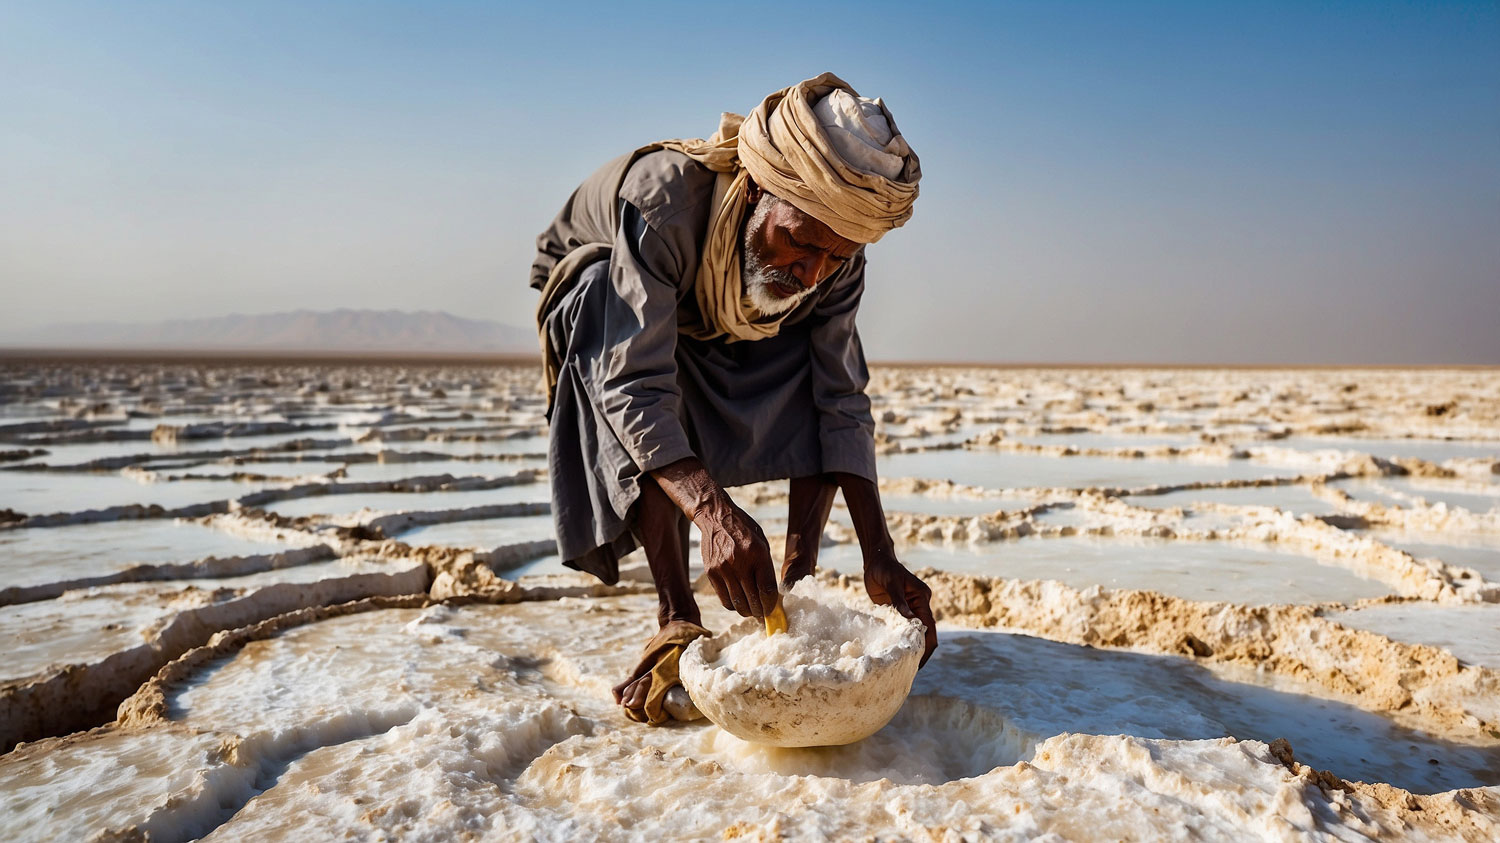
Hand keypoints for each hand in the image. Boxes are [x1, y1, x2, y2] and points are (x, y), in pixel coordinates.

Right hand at [695, 494, 778, 618]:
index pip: (767, 590)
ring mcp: (723, 569)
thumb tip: (770, 595)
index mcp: (758, 554)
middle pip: (752, 600)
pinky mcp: (711, 573)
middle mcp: (740, 563)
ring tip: (750, 609)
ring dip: (746, 611)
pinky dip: (732, 605)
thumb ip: (766, 568)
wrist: (716, 517)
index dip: (771, 605)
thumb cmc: (743, 530)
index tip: (772, 610)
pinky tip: (737, 601)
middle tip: (761, 613)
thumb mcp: (762, 543)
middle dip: (759, 611)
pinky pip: (724, 599)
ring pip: (737, 603)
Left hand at [864, 556, 937, 666]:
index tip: (920, 662)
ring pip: (914, 632)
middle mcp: (919, 605)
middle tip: (911, 670)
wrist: (876, 562)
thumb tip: (910, 619)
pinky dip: (900, 639)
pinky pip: (901, 628)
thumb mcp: (892, 584)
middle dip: (921, 650)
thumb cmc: (885, 569)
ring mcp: (909, 609)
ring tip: (903, 665)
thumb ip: (900, 601)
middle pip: (925, 633)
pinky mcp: (898, 611)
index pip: (929, 626)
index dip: (927, 645)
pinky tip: (893, 651)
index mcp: (922, 598)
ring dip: (911, 646)